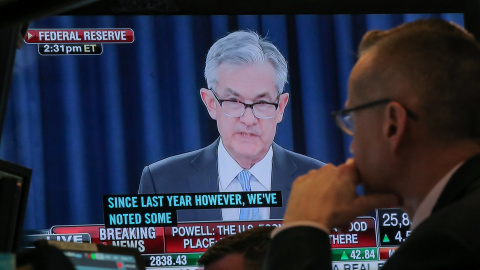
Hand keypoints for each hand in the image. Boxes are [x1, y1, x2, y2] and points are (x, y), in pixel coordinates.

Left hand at [283, 159, 398, 230]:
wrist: (305, 222)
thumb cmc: (335, 213)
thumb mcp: (359, 208)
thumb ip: (378, 200)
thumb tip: (397, 197)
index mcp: (345, 172)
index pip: (357, 168)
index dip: (361, 178)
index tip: (361, 188)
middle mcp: (328, 168)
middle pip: (340, 178)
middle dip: (344, 193)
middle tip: (345, 212)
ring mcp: (312, 174)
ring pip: (325, 182)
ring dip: (329, 194)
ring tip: (329, 214)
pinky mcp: (299, 182)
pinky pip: (310, 185)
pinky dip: (314, 194)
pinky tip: (315, 207)